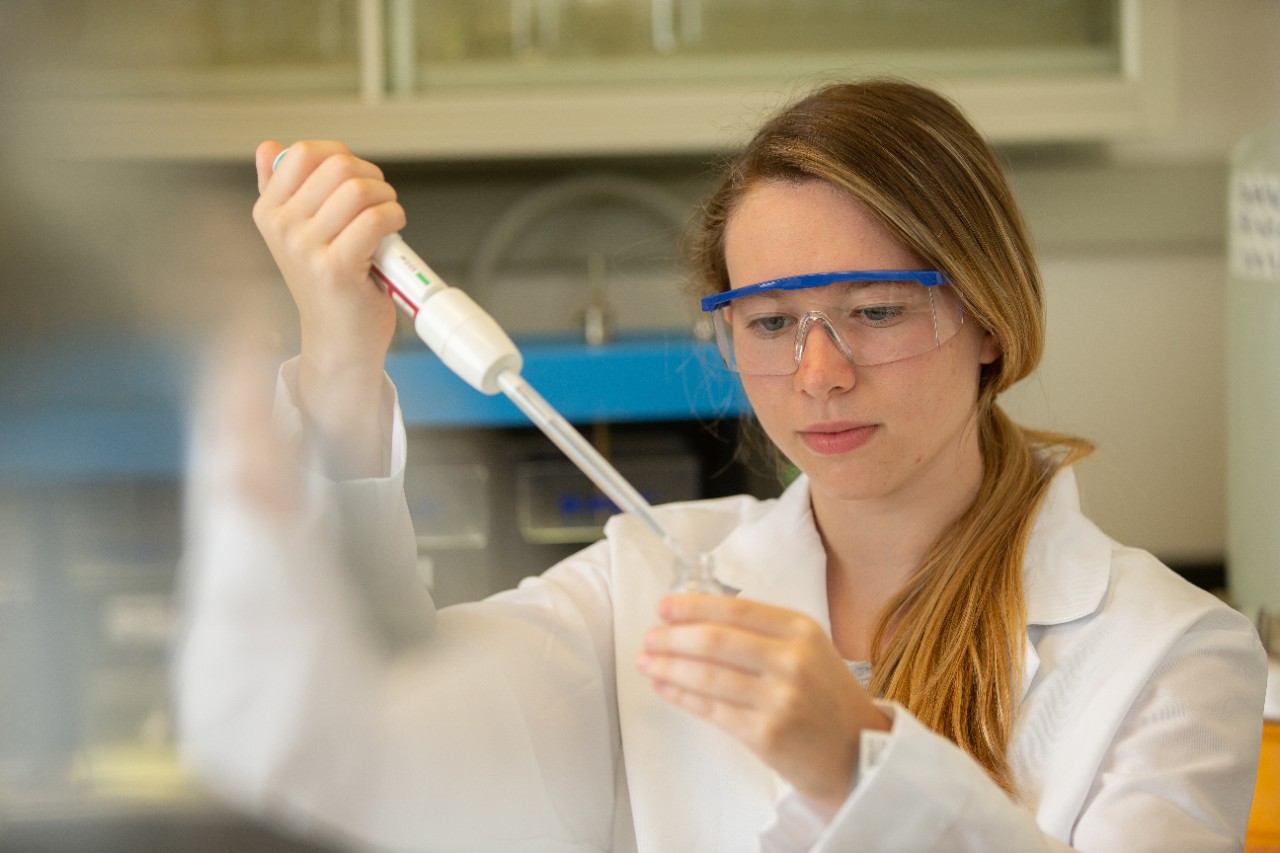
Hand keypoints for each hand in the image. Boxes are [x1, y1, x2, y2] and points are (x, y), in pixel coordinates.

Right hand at [252, 140, 404, 477]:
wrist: (339, 341)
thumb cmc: (328, 287)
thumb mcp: (297, 234)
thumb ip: (283, 190)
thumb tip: (269, 147)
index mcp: (269, 211)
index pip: (303, 152)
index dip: (341, 155)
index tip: (356, 177)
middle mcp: (281, 227)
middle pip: (336, 165)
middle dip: (370, 176)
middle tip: (380, 198)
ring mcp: (305, 247)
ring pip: (358, 189)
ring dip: (386, 197)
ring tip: (387, 216)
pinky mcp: (335, 267)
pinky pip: (375, 219)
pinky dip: (394, 218)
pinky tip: (392, 232)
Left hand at [636, 594, 890, 810]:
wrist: (858, 754)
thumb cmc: (825, 698)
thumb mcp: (809, 650)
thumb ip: (762, 633)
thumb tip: (698, 620)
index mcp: (801, 630)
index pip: (736, 609)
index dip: (693, 606)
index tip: (664, 607)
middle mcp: (792, 660)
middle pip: (715, 640)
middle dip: (673, 637)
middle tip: (649, 636)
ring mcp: (779, 698)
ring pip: (707, 676)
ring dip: (668, 666)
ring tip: (647, 661)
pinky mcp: (765, 734)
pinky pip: (711, 709)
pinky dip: (681, 695)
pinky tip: (664, 686)